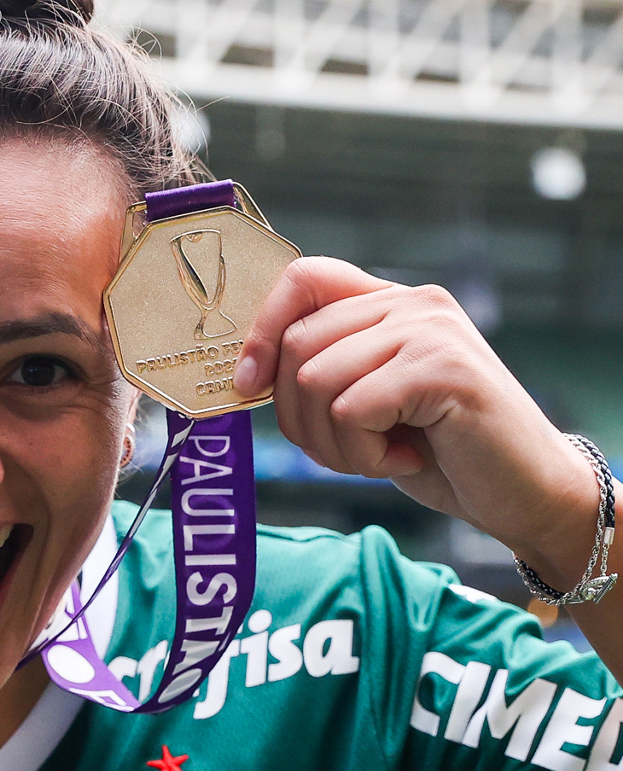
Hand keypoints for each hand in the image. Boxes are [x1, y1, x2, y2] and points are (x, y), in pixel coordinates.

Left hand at [233, 258, 596, 570]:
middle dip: (299, 417)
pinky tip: (406, 458)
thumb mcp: (368, 402)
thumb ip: (323, 371)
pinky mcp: (443, 369)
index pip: (303, 278)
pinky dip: (364, 453)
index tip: (249, 382)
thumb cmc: (439, 452)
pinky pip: (352, 410)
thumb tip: (247, 373)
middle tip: (345, 450)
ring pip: (317, 380)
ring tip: (380, 455)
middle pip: (297, 344)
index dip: (262, 328)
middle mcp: (411, 303)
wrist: (523, 492)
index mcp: (389, 302)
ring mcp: (430, 331)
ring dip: (334, 443)